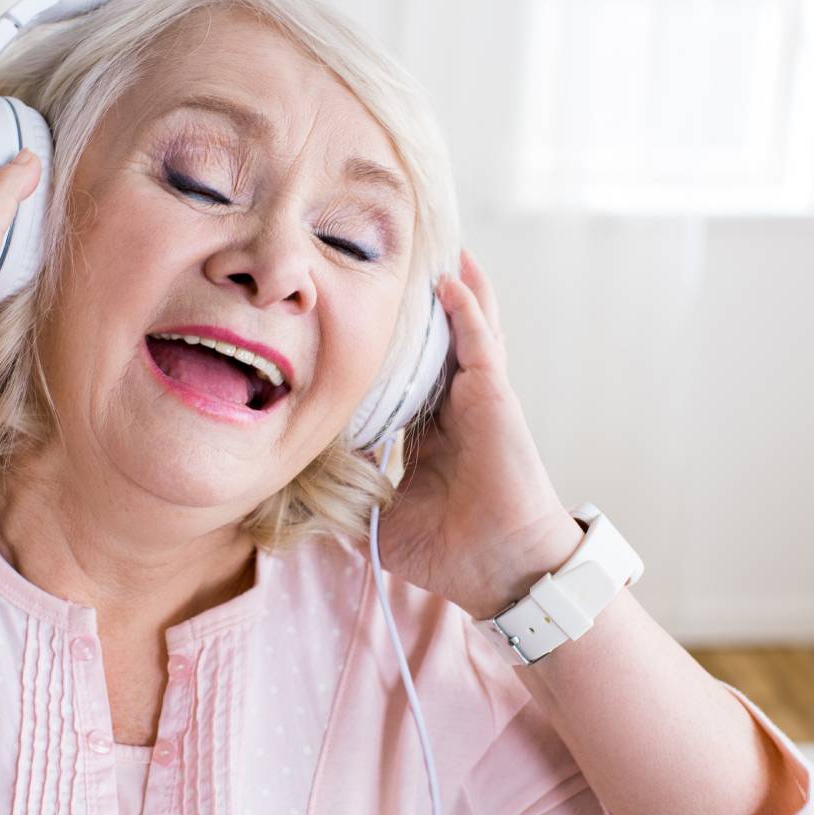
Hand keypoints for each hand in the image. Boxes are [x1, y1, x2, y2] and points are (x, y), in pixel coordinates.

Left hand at [372, 249, 584, 619]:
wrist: (502, 569)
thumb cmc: (455, 552)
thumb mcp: (386, 521)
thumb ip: (355, 498)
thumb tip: (311, 494)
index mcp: (430, 437)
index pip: (399, 382)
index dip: (379, 352)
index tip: (349, 320)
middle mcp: (454, 410)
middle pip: (432, 344)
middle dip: (416, 307)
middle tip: (392, 263)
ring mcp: (477, 399)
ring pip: (462, 331)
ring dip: (450, 290)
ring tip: (435, 245)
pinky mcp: (495, 396)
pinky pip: (480, 343)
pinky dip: (467, 309)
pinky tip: (451, 278)